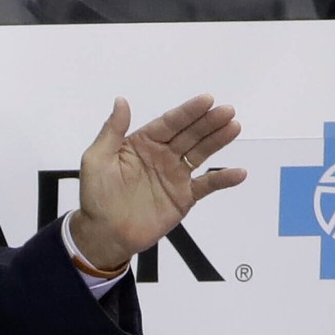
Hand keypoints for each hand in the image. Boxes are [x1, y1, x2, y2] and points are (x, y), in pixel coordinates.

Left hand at [69, 95, 245, 270]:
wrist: (104, 233)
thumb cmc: (96, 196)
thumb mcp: (96, 160)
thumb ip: (111, 131)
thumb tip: (121, 101)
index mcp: (141, 143)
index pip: (168, 123)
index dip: (188, 112)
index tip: (206, 100)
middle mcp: (161, 156)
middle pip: (189, 134)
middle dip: (208, 122)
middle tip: (227, 111)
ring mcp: (174, 175)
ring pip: (201, 153)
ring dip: (218, 141)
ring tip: (234, 127)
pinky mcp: (183, 197)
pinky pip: (206, 185)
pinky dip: (223, 179)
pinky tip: (238, 172)